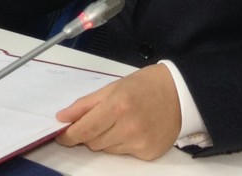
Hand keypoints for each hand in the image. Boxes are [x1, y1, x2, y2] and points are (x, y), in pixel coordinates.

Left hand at [55, 64, 181, 159]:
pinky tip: (134, 130)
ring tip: (120, 122)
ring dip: (106, 139)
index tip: (61, 136)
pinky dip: (122, 144)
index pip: (85, 129)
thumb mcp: (113, 87)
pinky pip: (123, 155)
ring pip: (107, 150)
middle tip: (101, 119)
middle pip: (93, 142)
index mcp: (117, 106)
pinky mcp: (149, 154)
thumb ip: (85, 104)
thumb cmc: (144, 86)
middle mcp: (129, 127)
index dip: (69, 135)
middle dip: (90, 133)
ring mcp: (140, 143)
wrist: (179, 93)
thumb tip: (62, 118)